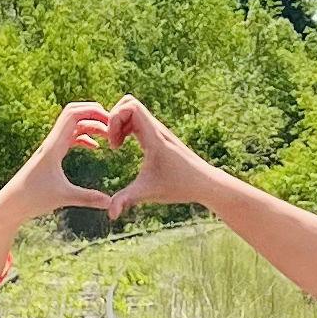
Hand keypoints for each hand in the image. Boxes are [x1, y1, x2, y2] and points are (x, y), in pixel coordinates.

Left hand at [14, 103, 142, 218]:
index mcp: (54, 145)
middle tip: (113, 124)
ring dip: (90, 125)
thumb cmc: (33, 198)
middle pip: (74, 113)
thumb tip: (111, 203)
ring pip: (73, 125)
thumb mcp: (63, 197)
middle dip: (94, 113)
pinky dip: (83, 137)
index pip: (72, 114)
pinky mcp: (51, 155)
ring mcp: (51, 147)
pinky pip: (69, 138)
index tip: (111, 121)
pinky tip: (95, 147)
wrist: (11, 203)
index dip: (93, 111)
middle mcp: (52, 141)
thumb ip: (88, 198)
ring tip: (109, 135)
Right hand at [100, 96, 218, 209]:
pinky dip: (127, 127)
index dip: (114, 121)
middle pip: (129, 102)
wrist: (206, 183)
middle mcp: (156, 128)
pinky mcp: (160, 136)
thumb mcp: (149, 193)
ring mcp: (158, 131)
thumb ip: (127, 200)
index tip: (114, 146)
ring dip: (119, 123)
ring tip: (117, 145)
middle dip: (114, 118)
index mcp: (154, 136)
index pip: (130, 106)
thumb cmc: (180, 186)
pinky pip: (139, 120)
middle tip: (113, 142)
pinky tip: (125, 147)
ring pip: (133, 109)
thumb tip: (110, 215)